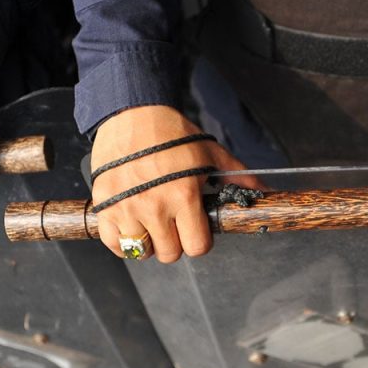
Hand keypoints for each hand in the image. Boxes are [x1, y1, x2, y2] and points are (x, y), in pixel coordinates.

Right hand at [91, 105, 257, 262]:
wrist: (132, 114)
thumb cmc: (172, 134)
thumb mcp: (211, 154)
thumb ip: (238, 177)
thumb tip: (262, 191)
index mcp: (184, 195)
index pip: (197, 246)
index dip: (200, 241)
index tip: (196, 230)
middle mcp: (154, 206)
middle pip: (170, 253)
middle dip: (176, 242)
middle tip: (175, 225)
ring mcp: (126, 207)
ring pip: (143, 251)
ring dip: (150, 242)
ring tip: (153, 224)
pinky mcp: (105, 205)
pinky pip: (114, 243)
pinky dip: (123, 241)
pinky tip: (132, 226)